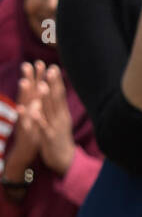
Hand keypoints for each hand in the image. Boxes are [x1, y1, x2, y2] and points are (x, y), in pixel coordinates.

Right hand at [6, 62, 45, 176]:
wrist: (23, 154)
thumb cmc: (32, 134)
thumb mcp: (36, 118)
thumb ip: (37, 104)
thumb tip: (41, 89)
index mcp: (32, 109)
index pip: (34, 90)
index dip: (36, 77)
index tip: (39, 62)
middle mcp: (26, 114)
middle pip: (27, 94)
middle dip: (29, 79)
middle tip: (28, 65)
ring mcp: (24, 122)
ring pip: (24, 106)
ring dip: (24, 94)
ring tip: (25, 82)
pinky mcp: (24, 133)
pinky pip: (24, 123)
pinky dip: (25, 117)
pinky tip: (24, 109)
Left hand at [33, 65, 75, 175]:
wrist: (65, 160)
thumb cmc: (60, 139)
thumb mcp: (61, 121)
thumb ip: (58, 107)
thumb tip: (56, 93)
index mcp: (62, 113)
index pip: (60, 94)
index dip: (57, 81)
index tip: (53, 66)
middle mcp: (60, 118)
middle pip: (56, 99)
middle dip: (53, 84)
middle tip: (50, 69)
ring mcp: (55, 127)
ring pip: (49, 110)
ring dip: (45, 98)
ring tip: (41, 85)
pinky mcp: (49, 137)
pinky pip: (41, 127)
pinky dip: (37, 119)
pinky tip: (32, 111)